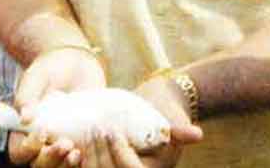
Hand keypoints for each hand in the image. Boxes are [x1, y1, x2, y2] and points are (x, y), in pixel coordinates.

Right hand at [8, 47, 105, 165]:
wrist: (76, 64)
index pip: (19, 153)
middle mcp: (42, 144)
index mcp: (24, 133)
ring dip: (67, 165)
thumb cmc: (50, 70)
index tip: (43, 132)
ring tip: (77, 151)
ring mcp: (63, 145)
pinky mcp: (83, 144)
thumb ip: (27, 95)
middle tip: (66, 144)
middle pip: (40, 166)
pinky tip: (95, 149)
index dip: (28, 149)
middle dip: (51, 159)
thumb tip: (24, 117)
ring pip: (60, 167)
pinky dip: (88, 160)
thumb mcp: (36, 77)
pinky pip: (83, 161)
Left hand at [79, 77, 203, 167]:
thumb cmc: (166, 112)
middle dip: (100, 153)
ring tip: (85, 133)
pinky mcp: (102, 162)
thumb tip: (198, 135)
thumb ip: (180, 131)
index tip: (113, 131)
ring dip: (87, 156)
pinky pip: (87, 166)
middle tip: (96, 128)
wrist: (153, 107)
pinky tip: (71, 148)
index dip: (120, 154)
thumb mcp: (173, 120)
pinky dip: (77, 161)